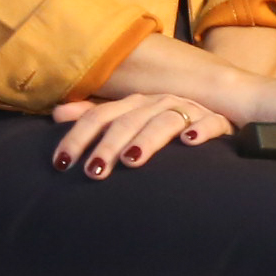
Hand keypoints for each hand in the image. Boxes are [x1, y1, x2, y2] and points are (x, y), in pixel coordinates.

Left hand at [51, 89, 229, 178]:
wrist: (218, 118)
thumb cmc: (166, 128)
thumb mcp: (129, 121)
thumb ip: (96, 118)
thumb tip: (56, 114)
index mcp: (135, 104)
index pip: (100, 116)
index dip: (78, 137)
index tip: (61, 163)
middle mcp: (158, 103)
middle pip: (127, 121)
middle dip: (108, 145)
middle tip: (94, 172)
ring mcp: (188, 110)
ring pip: (163, 122)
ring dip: (146, 140)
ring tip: (132, 160)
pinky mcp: (216, 121)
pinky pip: (210, 123)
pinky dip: (200, 130)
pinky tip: (189, 142)